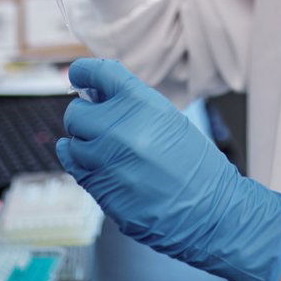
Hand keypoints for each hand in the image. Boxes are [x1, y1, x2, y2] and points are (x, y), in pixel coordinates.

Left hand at [57, 59, 280, 280]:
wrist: (209, 209)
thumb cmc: (194, 163)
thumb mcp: (167, 119)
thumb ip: (131, 106)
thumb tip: (97, 95)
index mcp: (141, 103)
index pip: (98, 74)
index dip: (84, 71)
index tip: (79, 74)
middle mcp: (120, 129)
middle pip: (76, 113)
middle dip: (83, 115)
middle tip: (95, 120)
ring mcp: (107, 162)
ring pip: (71, 144)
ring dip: (82, 143)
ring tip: (101, 147)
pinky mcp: (101, 190)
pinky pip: (77, 170)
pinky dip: (80, 164)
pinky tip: (89, 162)